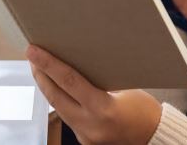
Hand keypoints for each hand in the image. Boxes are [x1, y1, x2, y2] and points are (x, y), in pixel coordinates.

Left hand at [26, 45, 161, 144]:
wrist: (155, 139)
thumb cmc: (146, 111)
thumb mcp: (125, 89)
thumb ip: (99, 80)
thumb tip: (77, 61)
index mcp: (103, 109)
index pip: (68, 81)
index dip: (48, 64)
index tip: (33, 50)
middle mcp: (90, 125)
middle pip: (55, 96)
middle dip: (40, 74)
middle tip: (32, 55)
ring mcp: (85, 136)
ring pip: (58, 108)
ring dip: (48, 87)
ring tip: (41, 68)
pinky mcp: (84, 141)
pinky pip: (67, 116)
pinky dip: (61, 100)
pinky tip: (58, 88)